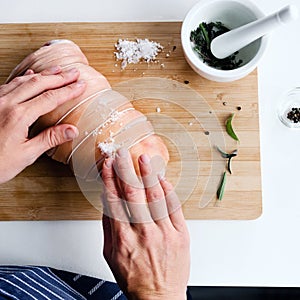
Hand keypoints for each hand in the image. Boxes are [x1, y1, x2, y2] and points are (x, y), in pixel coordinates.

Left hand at [0, 66, 85, 183]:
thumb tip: (72, 130)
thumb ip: (50, 139)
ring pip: (24, 80)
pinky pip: (10, 83)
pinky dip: (25, 77)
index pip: (50, 98)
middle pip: (39, 83)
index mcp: (18, 116)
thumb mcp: (26, 154)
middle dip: (59, 77)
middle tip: (74, 72)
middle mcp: (7, 103)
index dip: (68, 90)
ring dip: (44, 74)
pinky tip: (31, 75)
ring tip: (58, 70)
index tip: (81, 85)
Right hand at [101, 148, 189, 299]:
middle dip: (126, 170)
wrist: (159, 297)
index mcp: (123, 240)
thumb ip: (108, 226)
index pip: (114, 201)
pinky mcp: (181, 234)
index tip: (108, 165)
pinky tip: (162, 179)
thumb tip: (107, 200)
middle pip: (133, 195)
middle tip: (122, 154)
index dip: (110, 179)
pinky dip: (168, 191)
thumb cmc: (134, 278)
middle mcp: (144, 234)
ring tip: (143, 159)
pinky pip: (174, 208)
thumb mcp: (111, 255)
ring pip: (155, 198)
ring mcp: (164, 233)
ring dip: (148, 176)